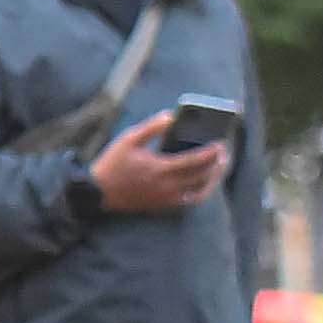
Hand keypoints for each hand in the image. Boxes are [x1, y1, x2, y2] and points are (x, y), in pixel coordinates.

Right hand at [85, 110, 229, 215]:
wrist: (98, 193)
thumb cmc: (113, 163)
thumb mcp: (129, 139)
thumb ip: (151, 127)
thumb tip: (171, 117)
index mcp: (160, 168)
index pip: (194, 161)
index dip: (211, 152)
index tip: (221, 143)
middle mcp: (167, 186)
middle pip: (202, 177)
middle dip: (216, 165)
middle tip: (224, 154)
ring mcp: (166, 199)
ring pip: (199, 192)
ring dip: (213, 180)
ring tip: (219, 168)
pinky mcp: (164, 206)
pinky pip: (190, 201)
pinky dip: (201, 192)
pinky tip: (204, 183)